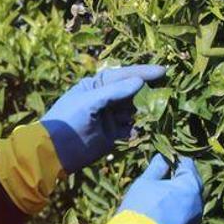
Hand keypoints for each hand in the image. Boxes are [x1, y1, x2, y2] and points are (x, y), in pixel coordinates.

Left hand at [40, 65, 164, 172]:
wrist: (54, 152)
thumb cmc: (68, 120)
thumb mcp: (89, 102)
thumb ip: (114, 91)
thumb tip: (140, 81)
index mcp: (96, 86)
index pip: (124, 74)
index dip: (144, 72)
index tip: (164, 71)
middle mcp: (105, 99)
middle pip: (133, 92)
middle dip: (149, 92)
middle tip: (169, 92)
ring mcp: (110, 117)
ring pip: (135, 111)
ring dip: (148, 111)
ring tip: (162, 111)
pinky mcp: (113, 135)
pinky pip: (132, 129)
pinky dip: (140, 129)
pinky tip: (150, 128)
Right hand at [118, 154, 203, 223]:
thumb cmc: (140, 207)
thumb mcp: (145, 181)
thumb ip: (157, 167)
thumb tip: (164, 157)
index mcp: (190, 186)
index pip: (188, 165)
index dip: (175, 162)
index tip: (164, 164)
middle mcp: (198, 205)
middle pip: (191, 187)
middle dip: (178, 183)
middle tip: (160, 184)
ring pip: (189, 207)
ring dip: (178, 203)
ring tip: (159, 205)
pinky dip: (177, 221)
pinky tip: (161, 222)